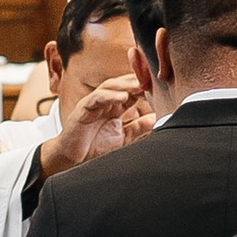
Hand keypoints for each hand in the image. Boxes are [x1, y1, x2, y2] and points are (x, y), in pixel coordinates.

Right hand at [37, 74, 152, 182]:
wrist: (73, 159)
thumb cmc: (95, 147)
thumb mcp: (123, 137)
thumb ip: (139, 126)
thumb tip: (158, 119)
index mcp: (116, 105)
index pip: (132, 89)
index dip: (146, 85)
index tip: (163, 84)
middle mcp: (105, 101)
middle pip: (123, 83)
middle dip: (137, 79)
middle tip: (154, 77)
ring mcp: (93, 102)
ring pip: (110, 86)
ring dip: (126, 84)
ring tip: (141, 84)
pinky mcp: (83, 108)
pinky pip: (97, 98)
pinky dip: (109, 96)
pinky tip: (123, 97)